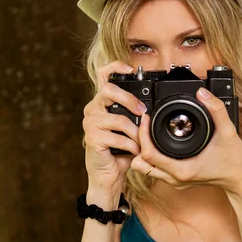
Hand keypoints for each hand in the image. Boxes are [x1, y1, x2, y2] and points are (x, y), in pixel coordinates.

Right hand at [82, 60, 146, 192]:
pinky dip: (131, 145)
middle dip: (129, 99)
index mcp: (102, 102)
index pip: (102, 75)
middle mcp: (93, 109)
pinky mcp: (92, 138)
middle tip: (142, 112)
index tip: (129, 68)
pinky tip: (134, 150)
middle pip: (108, 90)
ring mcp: (90, 123)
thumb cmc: (120, 150)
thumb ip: (134, 114)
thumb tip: (150, 107)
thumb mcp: (129, 127)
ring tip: (142, 141)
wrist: (108, 175)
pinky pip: (118, 137)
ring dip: (135, 132)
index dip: (115, 67)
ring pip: (118, 118)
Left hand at [131, 87, 241, 194]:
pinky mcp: (177, 180)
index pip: (148, 155)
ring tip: (149, 131)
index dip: (142, 134)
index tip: (147, 118)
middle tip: (145, 124)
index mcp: (182, 170)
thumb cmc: (235, 160)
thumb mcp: (228, 131)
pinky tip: (158, 142)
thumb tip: (203, 93)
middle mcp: (175, 179)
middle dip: (138, 142)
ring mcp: (175, 181)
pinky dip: (151, 156)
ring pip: (145, 168)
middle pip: (140, 163)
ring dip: (143, 150)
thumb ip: (217, 110)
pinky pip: (154, 169)